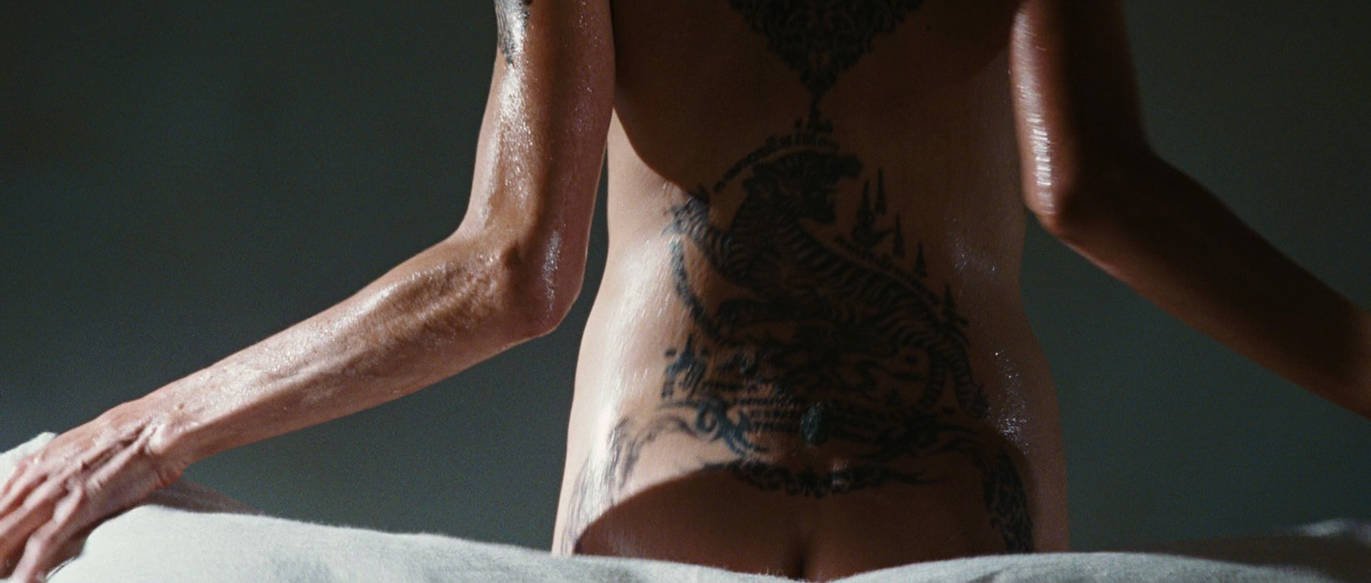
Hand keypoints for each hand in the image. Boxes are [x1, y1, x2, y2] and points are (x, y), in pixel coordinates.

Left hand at [0, 404, 187, 581]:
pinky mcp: (76, 507)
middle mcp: (37, 478)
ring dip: (2, 559)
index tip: (1, 547)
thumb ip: (62, 470)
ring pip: (7, 534)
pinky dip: (31, 566)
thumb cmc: (131, 437)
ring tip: (1, 579)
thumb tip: (60, 488)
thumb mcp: (83, 449)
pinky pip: (43, 543)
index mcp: (36, 464)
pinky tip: (26, 581)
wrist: (157, 426)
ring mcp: (54, 492)